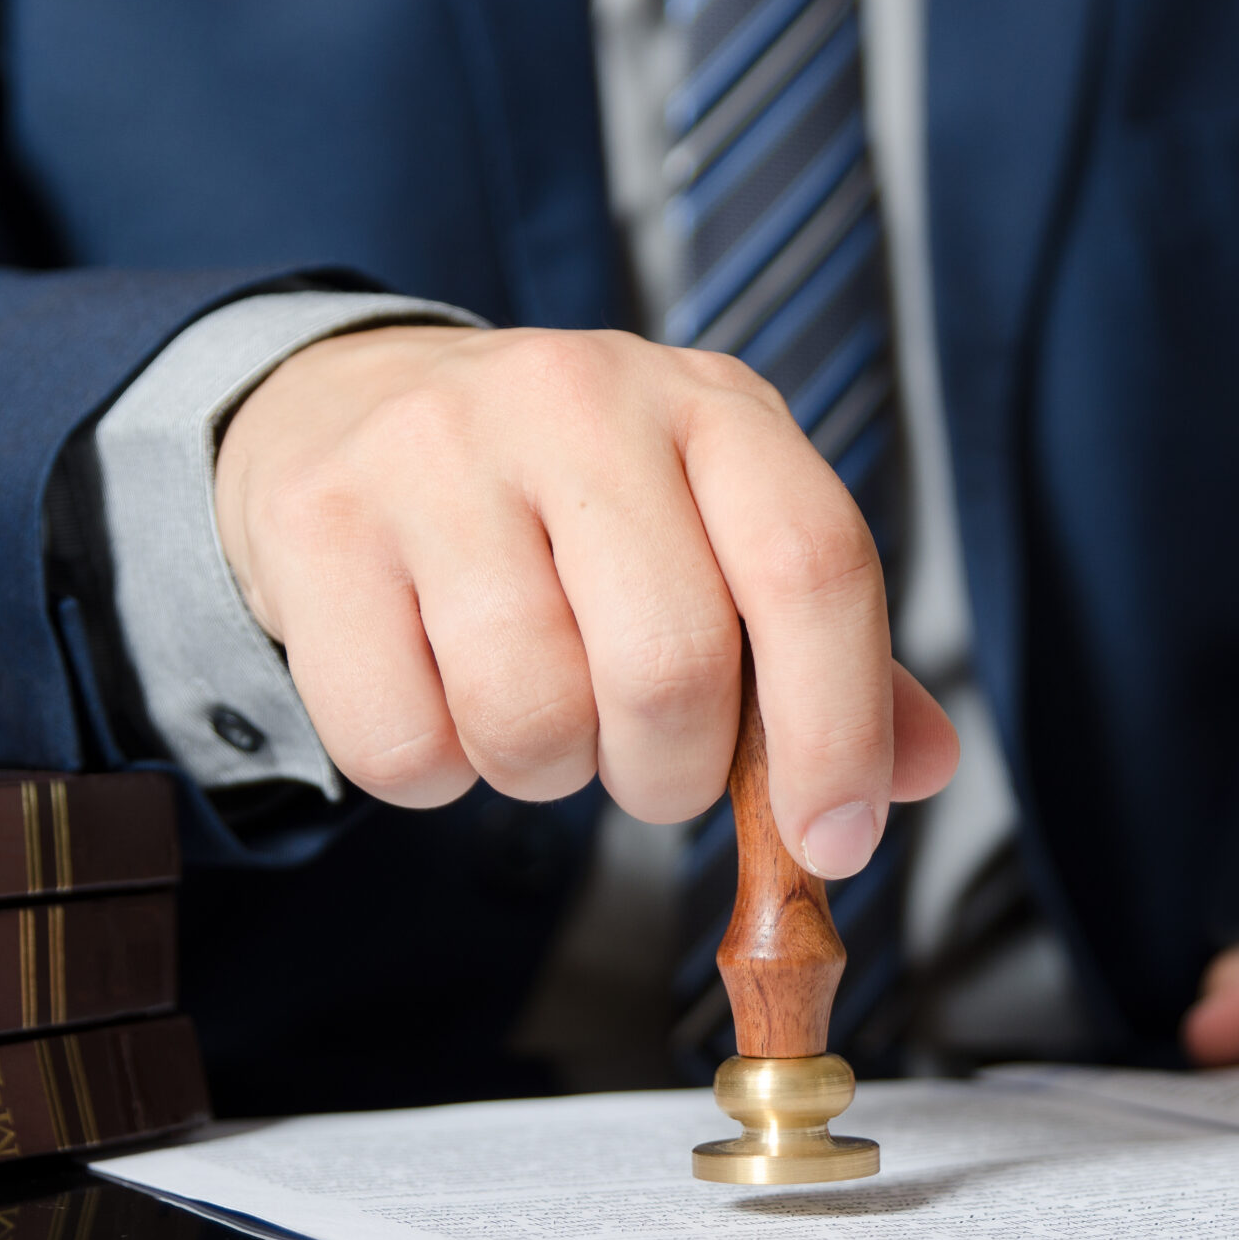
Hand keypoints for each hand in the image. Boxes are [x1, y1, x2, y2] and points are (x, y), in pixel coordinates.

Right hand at [214, 325, 956, 873]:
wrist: (354, 411)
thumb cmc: (572, 505)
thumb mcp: (717, 532)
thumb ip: (824, 649)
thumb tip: (921, 768)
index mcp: (713, 409)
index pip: (813, 566)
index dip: (838, 729)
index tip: (835, 839)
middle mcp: (580, 400)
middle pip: (673, 667)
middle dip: (670, 773)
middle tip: (646, 759)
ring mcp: (436, 453)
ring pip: (533, 717)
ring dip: (547, 772)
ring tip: (536, 704)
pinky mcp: (318, 524)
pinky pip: (401, 744)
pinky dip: (432, 773)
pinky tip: (436, 692)